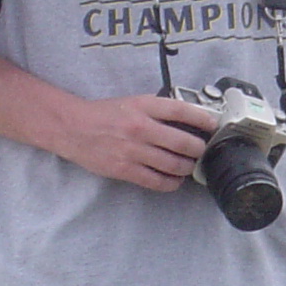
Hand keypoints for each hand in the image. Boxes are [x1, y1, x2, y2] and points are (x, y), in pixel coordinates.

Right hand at [53, 94, 216, 190]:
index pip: (181, 110)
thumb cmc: (103, 115)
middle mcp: (140, 127)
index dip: (202, 119)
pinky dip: (171, 183)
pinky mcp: (125, 169)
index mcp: (143, 106)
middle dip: (198, 149)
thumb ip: (156, 111)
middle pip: (183, 142)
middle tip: (201, 151)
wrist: (73, 128)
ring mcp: (133, 150)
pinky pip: (157, 181)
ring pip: (174, 164)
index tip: (213, 125)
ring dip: (187, 168)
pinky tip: (175, 180)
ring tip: (189, 166)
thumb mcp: (132, 103)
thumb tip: (185, 122)